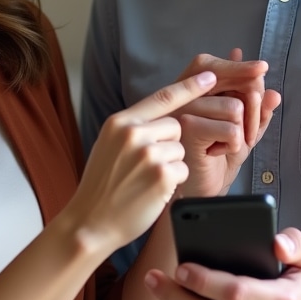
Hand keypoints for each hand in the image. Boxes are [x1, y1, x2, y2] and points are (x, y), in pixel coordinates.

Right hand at [68, 71, 217, 254]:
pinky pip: (183, 169)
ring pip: (181, 149)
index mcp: (119, 122)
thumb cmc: (102, 185)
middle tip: (147, 165)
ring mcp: (147, 154)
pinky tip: (152, 191)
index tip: (210, 76)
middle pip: (176, 125)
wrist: (91, 223)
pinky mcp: (161, 176)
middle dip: (170, 143)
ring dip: (171, 164)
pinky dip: (174, 182)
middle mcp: (133, 133)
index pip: (162, 97)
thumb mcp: (109, 145)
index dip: (189, 86)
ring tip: (145, 180)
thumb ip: (133, 127)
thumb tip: (164, 114)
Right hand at [175, 50, 281, 197]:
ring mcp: (186, 107)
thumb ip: (258, 111)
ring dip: (241, 133)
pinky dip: (232, 145)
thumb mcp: (245, 130)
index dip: (246, 69)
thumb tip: (273, 93)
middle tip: (245, 136)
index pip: (226, 67)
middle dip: (253, 113)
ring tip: (222, 144)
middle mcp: (189, 93)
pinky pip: (231, 129)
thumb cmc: (218, 156)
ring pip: (236, 108)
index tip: (262, 68)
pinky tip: (215, 151)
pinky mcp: (189, 126)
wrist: (200, 187)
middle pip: (237, 85)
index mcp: (198, 88)